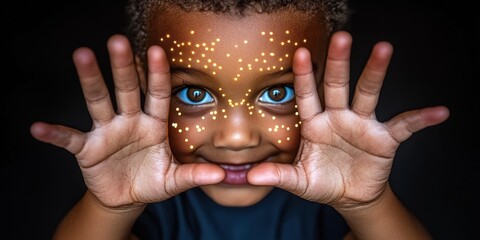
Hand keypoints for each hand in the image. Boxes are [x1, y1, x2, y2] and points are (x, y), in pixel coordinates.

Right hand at [30, 35, 223, 207]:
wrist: (128, 196)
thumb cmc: (153, 181)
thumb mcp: (174, 180)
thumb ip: (194, 175)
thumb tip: (220, 174)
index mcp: (153, 125)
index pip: (157, 95)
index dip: (157, 74)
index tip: (157, 50)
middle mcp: (130, 121)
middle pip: (126, 90)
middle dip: (123, 67)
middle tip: (119, 41)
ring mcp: (107, 132)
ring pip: (98, 101)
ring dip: (91, 80)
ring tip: (82, 55)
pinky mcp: (87, 149)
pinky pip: (69, 139)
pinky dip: (55, 134)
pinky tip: (38, 128)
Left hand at [248, 31, 448, 208]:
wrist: (348, 196)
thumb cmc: (321, 182)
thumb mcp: (298, 181)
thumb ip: (278, 175)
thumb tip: (251, 176)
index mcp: (315, 124)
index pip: (307, 96)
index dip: (303, 76)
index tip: (298, 53)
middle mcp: (338, 117)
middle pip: (337, 85)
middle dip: (338, 62)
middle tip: (340, 37)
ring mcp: (362, 125)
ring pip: (368, 94)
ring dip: (375, 72)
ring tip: (383, 48)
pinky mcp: (384, 139)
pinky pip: (404, 126)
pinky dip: (421, 119)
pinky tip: (438, 112)